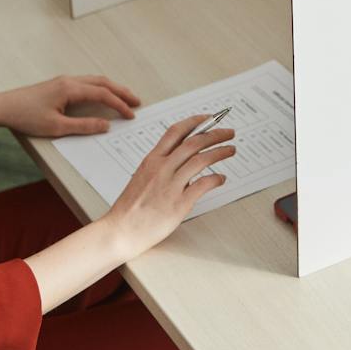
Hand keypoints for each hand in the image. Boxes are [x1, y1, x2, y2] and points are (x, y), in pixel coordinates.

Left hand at [0, 75, 141, 138]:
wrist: (3, 107)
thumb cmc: (26, 116)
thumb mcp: (56, 127)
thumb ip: (83, 126)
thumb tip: (106, 125)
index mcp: (70, 89)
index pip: (102, 94)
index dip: (119, 105)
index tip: (131, 115)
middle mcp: (69, 81)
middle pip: (102, 83)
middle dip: (121, 92)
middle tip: (137, 102)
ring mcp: (64, 81)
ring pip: (95, 81)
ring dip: (111, 88)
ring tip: (124, 98)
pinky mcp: (58, 85)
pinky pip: (86, 83)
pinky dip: (100, 89)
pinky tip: (102, 96)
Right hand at [98, 115, 235, 258]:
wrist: (120, 230)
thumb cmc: (129, 208)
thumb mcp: (141, 177)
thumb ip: (160, 167)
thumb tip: (182, 161)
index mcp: (152, 160)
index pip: (176, 132)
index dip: (195, 121)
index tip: (209, 118)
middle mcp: (162, 169)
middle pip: (194, 142)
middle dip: (216, 133)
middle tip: (229, 133)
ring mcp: (170, 185)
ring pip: (201, 159)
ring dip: (220, 152)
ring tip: (230, 150)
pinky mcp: (178, 204)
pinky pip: (203, 185)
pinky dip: (216, 179)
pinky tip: (221, 179)